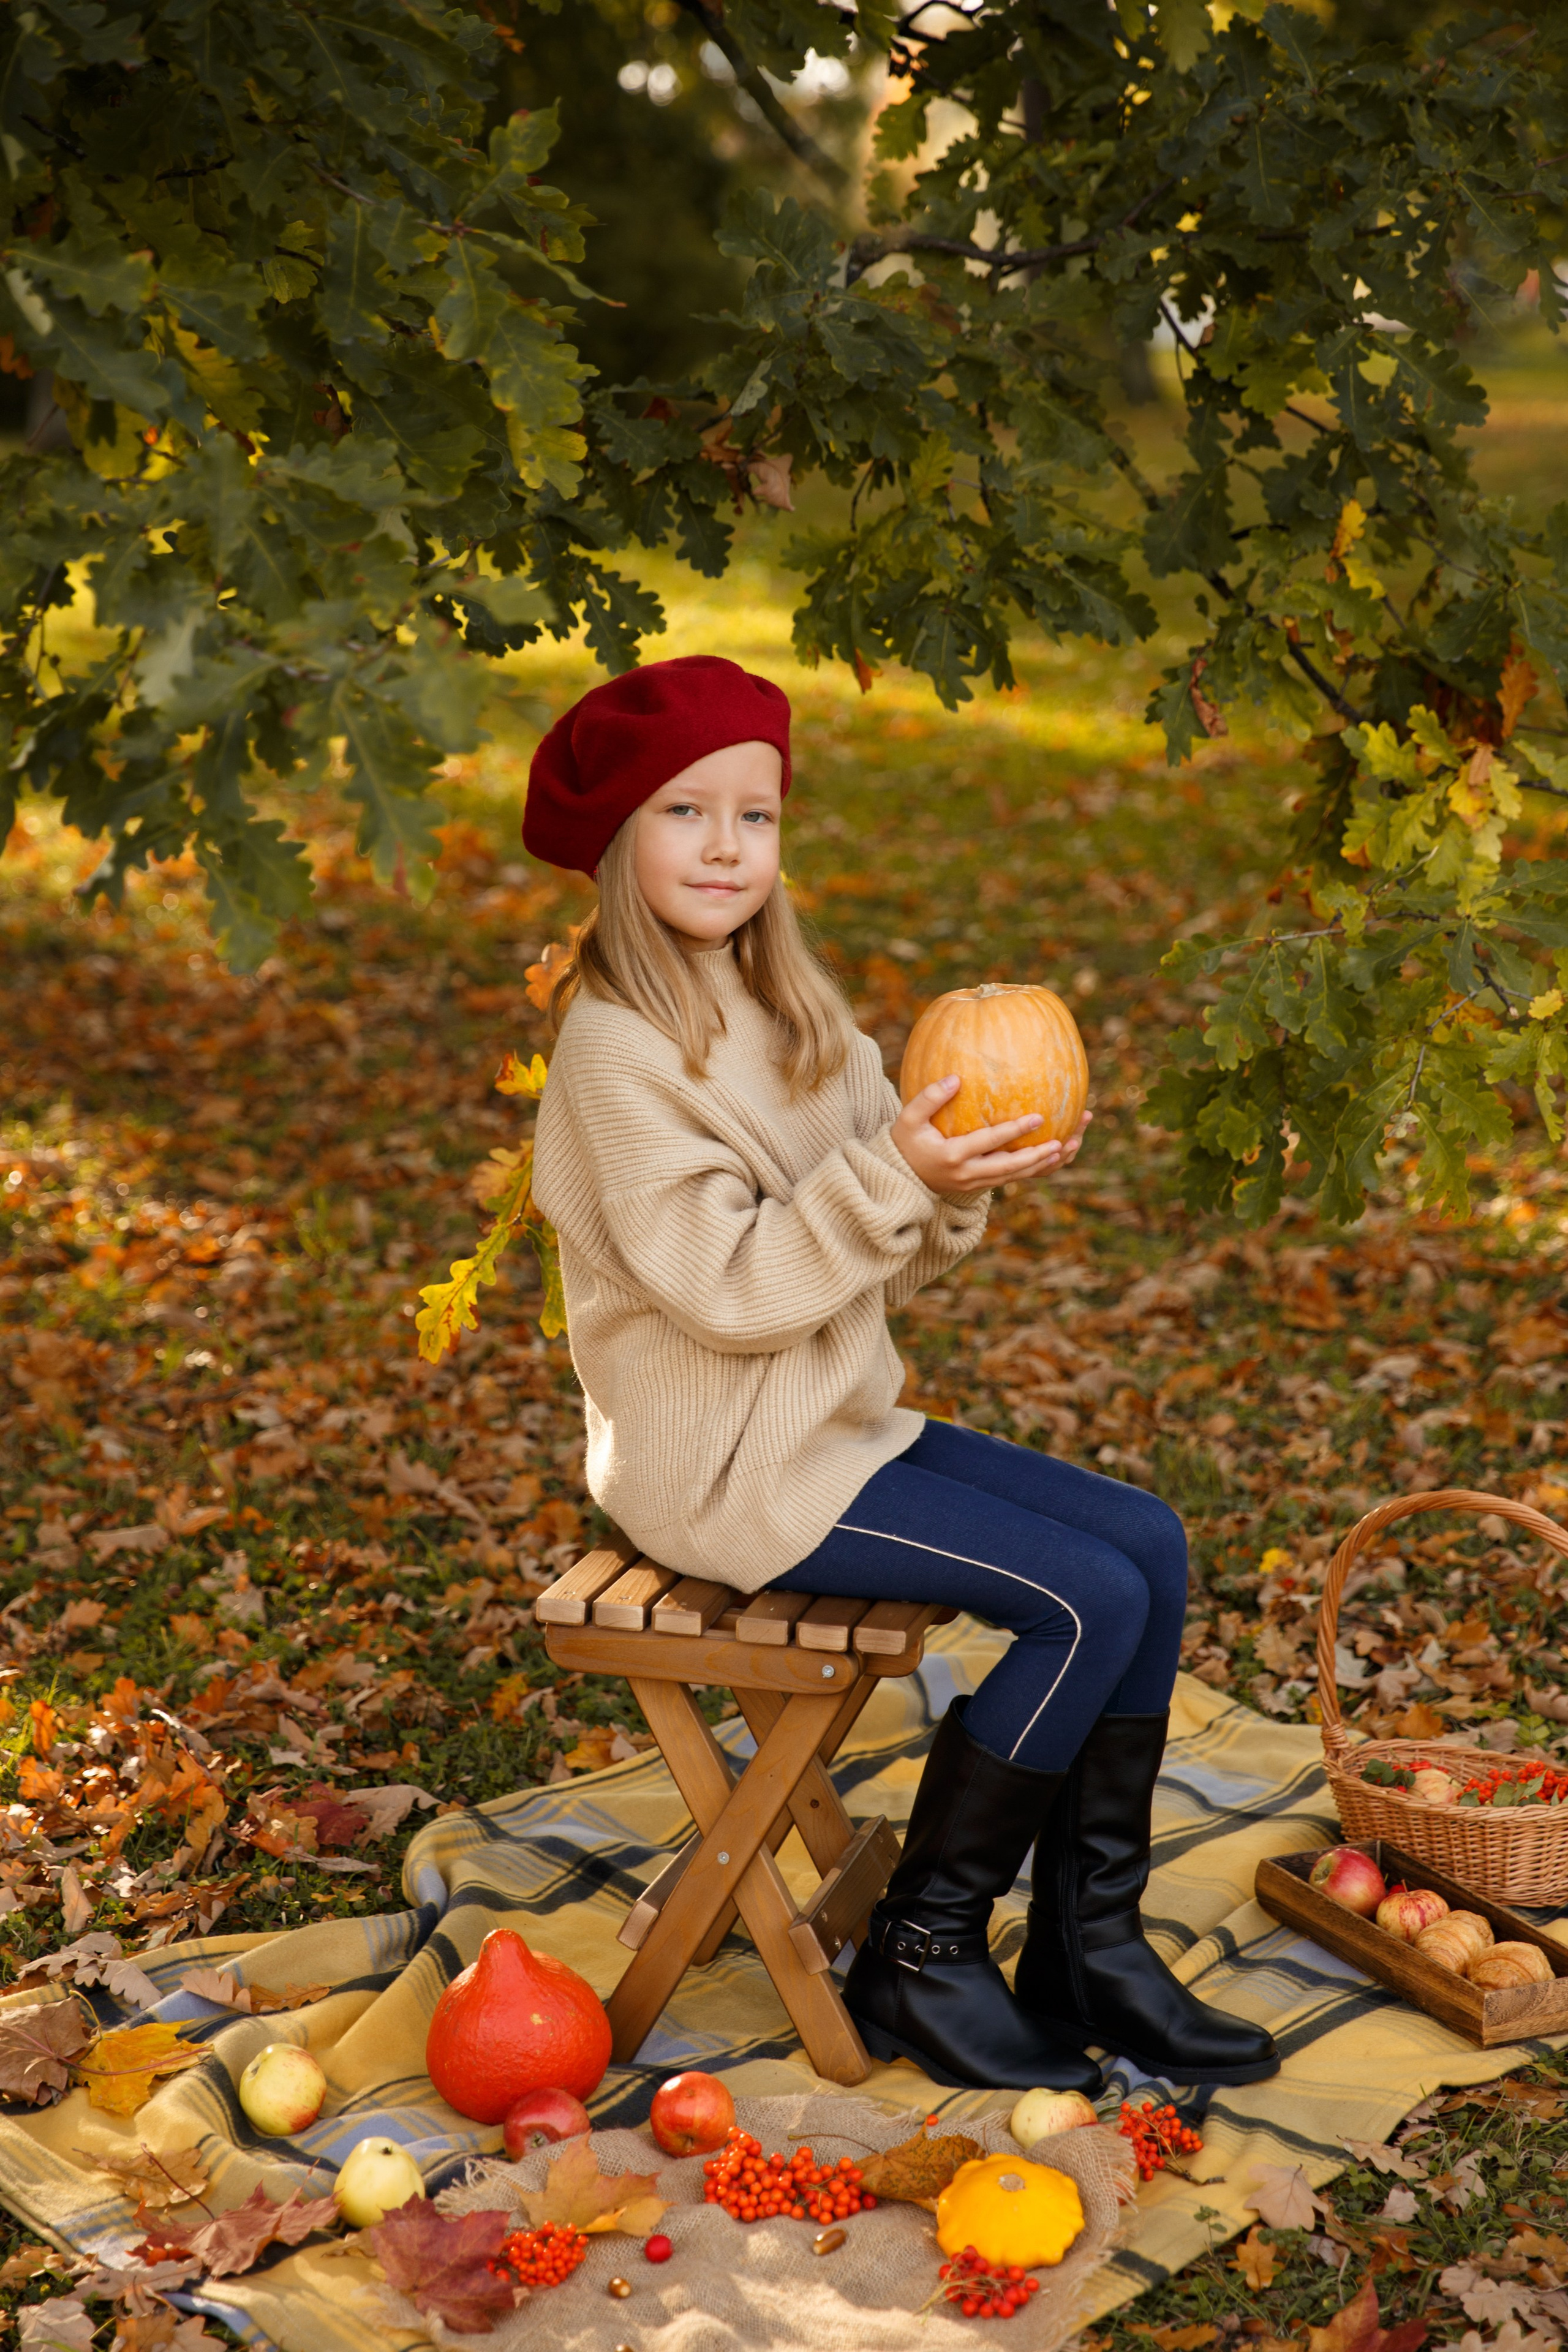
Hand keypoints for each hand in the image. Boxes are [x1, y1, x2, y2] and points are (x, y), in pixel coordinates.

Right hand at [891, 1078, 1091, 1195]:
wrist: (899, 1178)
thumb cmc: (904, 1142)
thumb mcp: (908, 1118)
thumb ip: (929, 1098)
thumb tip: (955, 1079)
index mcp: (951, 1155)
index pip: (989, 1142)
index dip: (1014, 1131)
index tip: (1038, 1117)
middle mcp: (966, 1174)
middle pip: (1009, 1168)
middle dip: (1036, 1156)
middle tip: (1060, 1142)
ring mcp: (973, 1184)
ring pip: (1012, 1177)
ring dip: (1039, 1166)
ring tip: (1063, 1151)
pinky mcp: (978, 1187)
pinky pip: (1009, 1179)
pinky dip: (1029, 1170)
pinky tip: (1048, 1158)